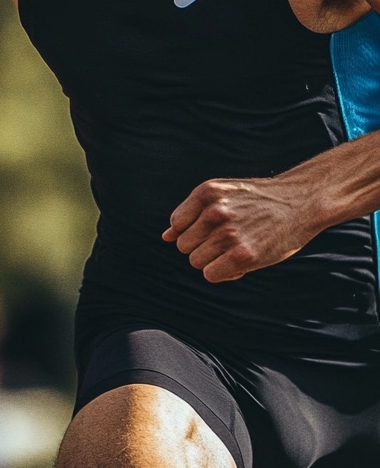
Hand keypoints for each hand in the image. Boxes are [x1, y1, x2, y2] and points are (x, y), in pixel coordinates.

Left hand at [164, 175, 316, 281]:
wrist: (302, 202)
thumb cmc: (258, 202)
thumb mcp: (222, 195)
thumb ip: (191, 214)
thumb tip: (165, 238)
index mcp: (206, 193)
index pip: (176, 225)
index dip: (193, 231)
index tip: (213, 229)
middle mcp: (214, 211)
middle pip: (184, 246)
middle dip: (202, 247)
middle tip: (228, 240)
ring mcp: (229, 233)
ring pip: (196, 262)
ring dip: (214, 261)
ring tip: (237, 249)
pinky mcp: (244, 255)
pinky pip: (211, 275)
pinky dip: (223, 273)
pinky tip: (240, 263)